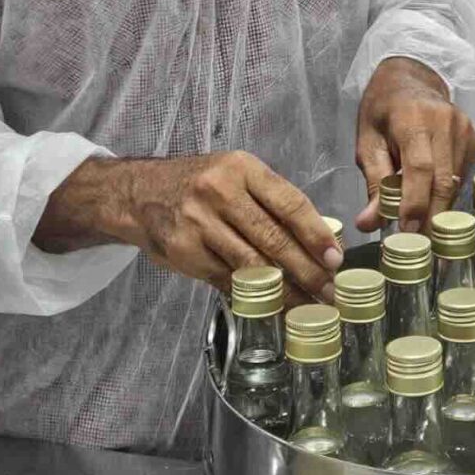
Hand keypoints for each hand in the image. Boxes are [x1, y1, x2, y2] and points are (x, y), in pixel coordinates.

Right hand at [34, 152, 342, 303]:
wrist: (139, 192)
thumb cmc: (201, 183)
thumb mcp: (236, 174)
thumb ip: (270, 201)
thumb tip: (318, 239)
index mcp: (243, 168)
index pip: (289, 203)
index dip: (315, 233)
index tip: (335, 258)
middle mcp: (221, 192)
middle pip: (273, 238)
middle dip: (306, 269)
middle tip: (329, 292)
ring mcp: (199, 224)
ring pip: (251, 264)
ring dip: (284, 290)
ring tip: (307, 305)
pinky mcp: (183, 252)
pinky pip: (226, 279)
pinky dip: (251, 296)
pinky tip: (271, 306)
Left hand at [355, 57, 474, 234]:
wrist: (411, 78)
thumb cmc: (383, 111)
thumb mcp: (367, 143)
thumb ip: (373, 183)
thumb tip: (369, 224)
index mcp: (413, 117)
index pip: (420, 167)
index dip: (415, 203)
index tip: (405, 232)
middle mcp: (445, 121)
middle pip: (443, 180)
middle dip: (430, 216)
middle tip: (415, 245)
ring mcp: (464, 128)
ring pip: (455, 182)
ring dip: (438, 208)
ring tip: (419, 227)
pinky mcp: (474, 137)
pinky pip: (462, 175)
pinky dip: (446, 193)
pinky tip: (431, 199)